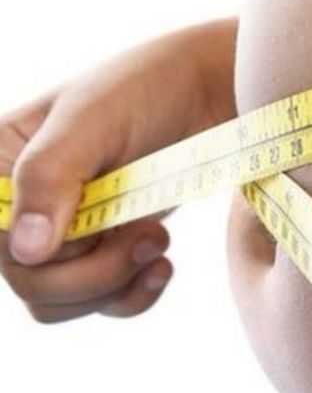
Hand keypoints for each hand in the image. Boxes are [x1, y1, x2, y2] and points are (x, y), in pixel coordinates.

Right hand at [0, 19, 236, 321]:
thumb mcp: (93, 122)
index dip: (42, 254)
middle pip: (28, 281)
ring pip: (59, 301)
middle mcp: (21, 202)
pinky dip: (132, 296)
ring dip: (115, 285)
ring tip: (159, 241)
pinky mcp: (103, 249)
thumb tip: (25, 251)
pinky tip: (162, 267)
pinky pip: (99, 302)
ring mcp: (63, 231)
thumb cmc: (146, 90)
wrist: (208, 93)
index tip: (97, 227)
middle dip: (95, 272)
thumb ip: (50, 177)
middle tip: (152, 235)